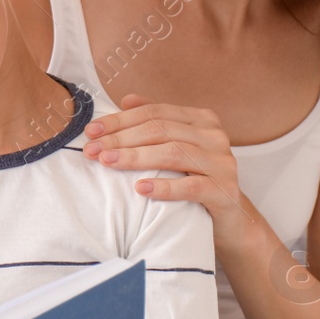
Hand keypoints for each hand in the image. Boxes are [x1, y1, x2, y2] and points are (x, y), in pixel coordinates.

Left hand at [81, 94, 252, 239]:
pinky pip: (191, 186)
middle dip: (121, 138)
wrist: (229, 218)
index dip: (120, 120)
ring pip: (173, 153)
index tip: (90, 131)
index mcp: (201, 120)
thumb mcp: (176, 147)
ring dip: (135, 157)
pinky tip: (140, 188)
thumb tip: (126, 100)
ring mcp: (222, 163)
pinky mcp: (225, 191)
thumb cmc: (195, 178)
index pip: (154, 113)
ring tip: (108, 162)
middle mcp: (215, 136)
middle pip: (161, 130)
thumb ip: (156, 122)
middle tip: (91, 150)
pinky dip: (164, 186)